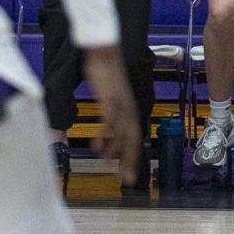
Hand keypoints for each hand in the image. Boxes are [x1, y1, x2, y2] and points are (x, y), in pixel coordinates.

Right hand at [82, 47, 144, 185]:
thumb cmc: (106, 76)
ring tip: (109, 165)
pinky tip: (98, 148)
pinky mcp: (109, 98)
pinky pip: (109, 120)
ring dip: (117, 151)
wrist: (105, 54)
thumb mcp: (110, 99)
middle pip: (133, 140)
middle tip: (127, 180)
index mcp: (130, 112)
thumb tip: (107, 131)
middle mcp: (129, 110)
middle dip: (130, 162)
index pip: (135, 139)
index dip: (132, 158)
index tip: (129, 176)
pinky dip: (105, 136)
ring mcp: (120, 105)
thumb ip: (111, 115)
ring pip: (122, 133)